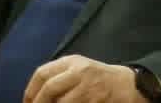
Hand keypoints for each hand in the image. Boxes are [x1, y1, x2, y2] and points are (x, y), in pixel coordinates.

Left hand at [24, 56, 142, 102]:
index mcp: (72, 61)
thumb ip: (59, 77)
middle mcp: (79, 71)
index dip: (31, 91)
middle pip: (49, 88)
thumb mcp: (79, 69)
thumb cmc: (99, 79)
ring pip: (61, 102)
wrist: (129, 86)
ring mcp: (89, 87)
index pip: (42, 73)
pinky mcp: (96, 101)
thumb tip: (36, 95)